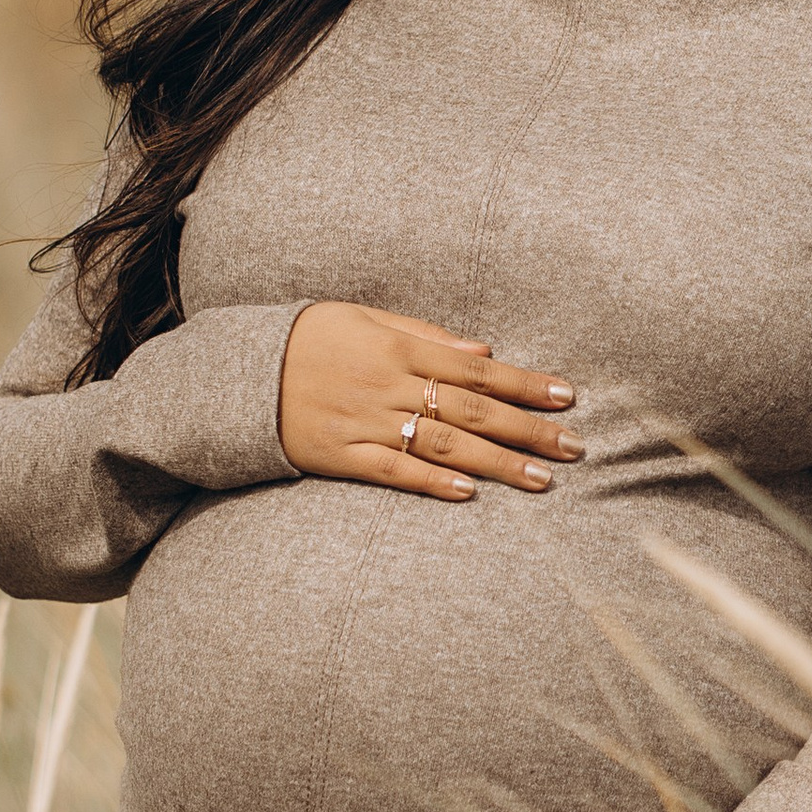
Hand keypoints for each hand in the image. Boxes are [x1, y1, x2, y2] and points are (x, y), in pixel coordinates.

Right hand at [276, 305, 578, 501]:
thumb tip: (482, 348)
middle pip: (472, 410)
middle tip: (574, 446)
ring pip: (444, 446)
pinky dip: (433, 484)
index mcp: (398, 347)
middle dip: (528, 429)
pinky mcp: (341, 457)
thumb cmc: (307, 338)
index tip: (567, 396)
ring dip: (497, 463)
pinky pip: (394, 473)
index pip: (476, 369)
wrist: (237, 373)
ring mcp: (366, 423)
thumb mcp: (364, 317)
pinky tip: (471, 495)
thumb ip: (424, 332)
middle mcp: (388, 385)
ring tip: (542, 479)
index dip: (525, 383)